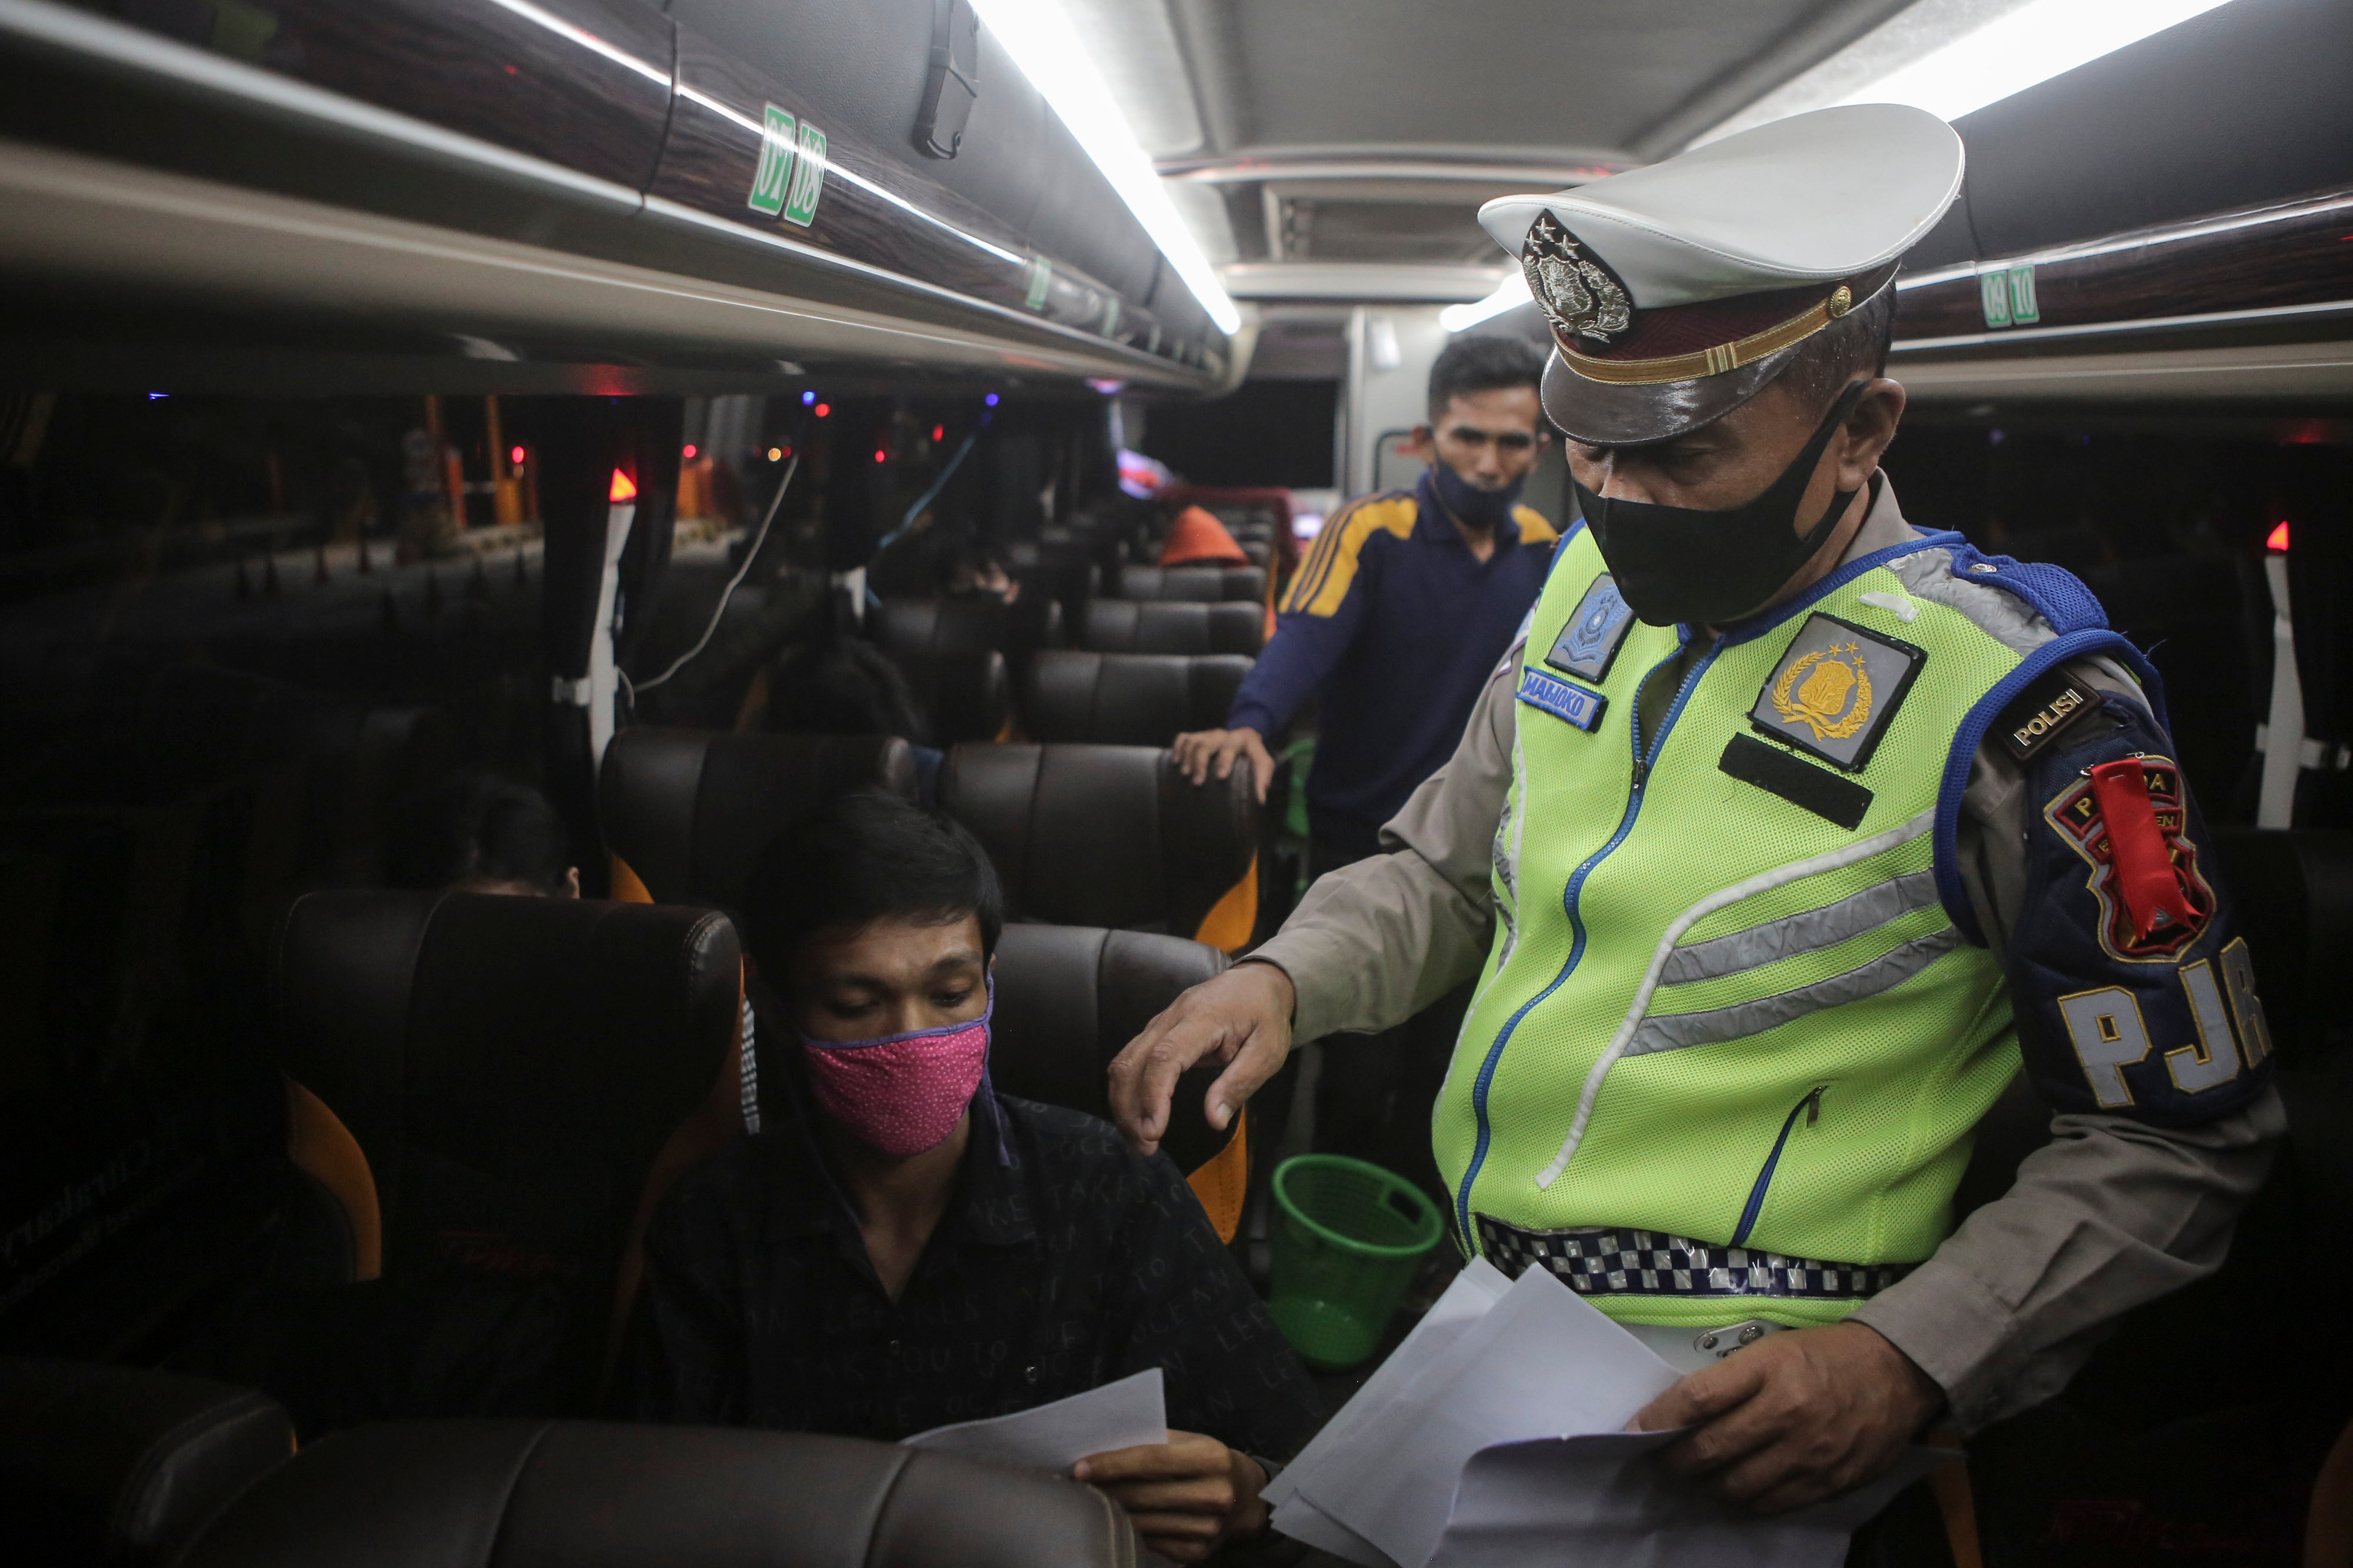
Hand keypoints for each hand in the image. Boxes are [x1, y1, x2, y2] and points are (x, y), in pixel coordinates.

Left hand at [1074, 1430, 1268, 1562]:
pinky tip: (1118, 1519)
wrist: (1249, 1498)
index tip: (1079, 1467)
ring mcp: (1207, 1528)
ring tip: (1090, 1500)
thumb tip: (1102, 1450)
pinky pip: (1152, 1542)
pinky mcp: (1199, 1552)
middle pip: (1143, 1494)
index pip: (1151, 1460)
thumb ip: (1155, 1443)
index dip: (1112, 1464)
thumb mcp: (1191, 1441)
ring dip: (1112, 1511)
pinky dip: (1131, 1530)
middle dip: (1105, 1489)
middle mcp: (1214, 1494)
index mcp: (1212, 1457)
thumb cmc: (1209, 1461)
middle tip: (1075, 1484)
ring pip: (1143, 1521)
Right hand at [1108, 961, 1293, 1156]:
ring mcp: (1159, 1023)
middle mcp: (1171, 1018)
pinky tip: (1137, 1118)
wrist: (1257, 982)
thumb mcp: (1268, 1052)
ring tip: (1138, 1141)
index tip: (1154, 1131)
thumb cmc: (1265, 1016)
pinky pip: (1129, 1061)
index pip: (1165, 1057)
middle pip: (1133, 1062)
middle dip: (1130, 1109)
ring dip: (1123, 1105)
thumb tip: (1214, 1121)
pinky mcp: (1155, 1032)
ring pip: (1124, 1062)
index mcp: (1203, 1019)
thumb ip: (1240, 1084)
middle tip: (1145, 1148)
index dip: (1154, 1095)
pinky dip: (1126, 1093)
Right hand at [1170, 727, 1273, 801]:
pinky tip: (1175, 762)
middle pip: (1206, 744)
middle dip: (1200, 763)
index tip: (1220, 776)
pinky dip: (1177, 748)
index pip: (1230, 746)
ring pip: (1193, 742)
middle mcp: (1222, 734)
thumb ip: (1262, 779)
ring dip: (1187, 758)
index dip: (1224, 760)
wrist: (1244, 741)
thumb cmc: (1252, 757)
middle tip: (1197, 782)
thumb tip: (1259, 799)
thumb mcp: (1263, 764)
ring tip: (1185, 775)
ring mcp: (1208, 735)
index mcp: (1241, 739)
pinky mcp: (1197, 737)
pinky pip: (1183, 738)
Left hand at [1634, 1320, 1943, 1513]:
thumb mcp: (1772, 1348)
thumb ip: (1730, 1380)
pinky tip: (1731, 1492)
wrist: (1896, 1372)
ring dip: (1704, 1487)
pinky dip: (1743, 1502)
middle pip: (1710, 1450)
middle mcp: (1787, 1412)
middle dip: (1674, 1461)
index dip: (1658, 1419)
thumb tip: (1680, 1412)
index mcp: (1768, 1369)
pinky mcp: (1829, 1482)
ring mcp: (1809, 1453)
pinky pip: (1771, 1504)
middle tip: (1659, 1461)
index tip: (1634, 1431)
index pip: (1697, 1399)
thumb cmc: (1824, 1354)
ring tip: (1693, 1479)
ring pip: (1736, 1486)